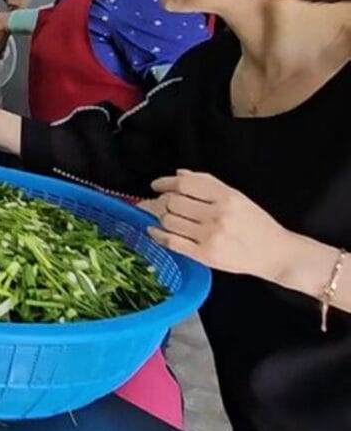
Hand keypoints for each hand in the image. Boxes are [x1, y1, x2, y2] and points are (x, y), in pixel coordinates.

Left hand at [144, 171, 295, 276]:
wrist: (276, 254)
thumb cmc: (257, 225)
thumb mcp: (238, 198)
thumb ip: (208, 185)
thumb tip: (179, 174)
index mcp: (227, 197)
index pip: (185, 184)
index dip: (165, 183)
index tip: (157, 185)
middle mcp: (218, 215)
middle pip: (172, 202)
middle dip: (164, 202)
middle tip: (164, 204)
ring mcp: (211, 236)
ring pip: (168, 220)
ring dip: (162, 218)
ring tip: (166, 218)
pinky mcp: (205, 255)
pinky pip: (171, 241)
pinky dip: (157, 234)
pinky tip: (154, 231)